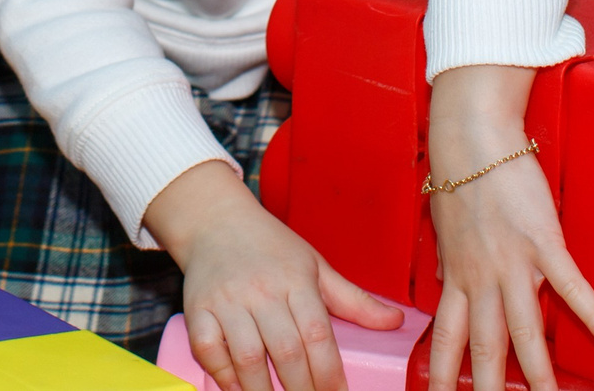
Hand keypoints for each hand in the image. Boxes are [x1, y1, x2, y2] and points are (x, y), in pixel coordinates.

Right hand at [149, 162, 403, 390]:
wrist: (215, 221)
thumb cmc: (271, 246)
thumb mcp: (315, 265)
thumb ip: (353, 299)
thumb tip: (395, 321)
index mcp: (296, 280)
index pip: (318, 334)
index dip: (330, 373)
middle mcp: (262, 290)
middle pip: (286, 350)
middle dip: (301, 388)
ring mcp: (227, 300)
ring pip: (247, 356)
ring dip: (262, 389)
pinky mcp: (198, 309)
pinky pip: (208, 350)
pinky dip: (223, 374)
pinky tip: (238, 387)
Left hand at [424, 67, 593, 390]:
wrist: (472, 135)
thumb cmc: (458, 176)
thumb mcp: (443, 225)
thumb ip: (446, 260)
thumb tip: (442, 277)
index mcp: (455, 277)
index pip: (446, 341)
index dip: (441, 377)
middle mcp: (481, 277)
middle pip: (484, 348)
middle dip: (487, 389)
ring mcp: (512, 261)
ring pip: (524, 329)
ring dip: (537, 372)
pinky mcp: (543, 240)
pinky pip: (569, 284)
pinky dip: (591, 312)